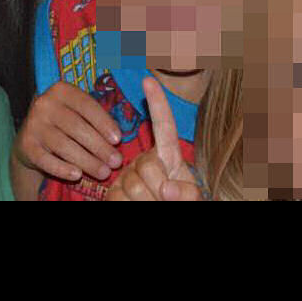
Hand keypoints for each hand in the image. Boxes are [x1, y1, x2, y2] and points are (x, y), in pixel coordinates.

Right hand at [13, 81, 122, 182]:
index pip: (86, 105)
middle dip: (99, 146)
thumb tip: (116, 140)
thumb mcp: (77, 112)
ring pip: (63, 145)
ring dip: (87, 161)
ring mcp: (33, 124)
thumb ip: (95, 119)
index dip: (104, 122)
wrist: (30, 136)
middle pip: (76, 127)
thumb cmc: (64, 122)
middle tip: (116, 162)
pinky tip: (77, 175)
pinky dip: (62, 169)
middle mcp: (44, 104)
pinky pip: (46, 160)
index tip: (118, 139)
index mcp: (61, 90)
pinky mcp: (26, 145)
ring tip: (104, 172)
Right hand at [105, 77, 202, 200]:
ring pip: (132, 185)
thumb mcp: (190, 196)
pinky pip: (118, 197)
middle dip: (158, 188)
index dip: (157, 103)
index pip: (163, 125)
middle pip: (147, 166)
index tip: (148, 80)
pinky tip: (133, 207)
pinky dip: (128, 207)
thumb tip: (165, 189)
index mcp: (167, 155)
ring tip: (151, 206)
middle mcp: (144, 161)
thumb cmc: (178, 203)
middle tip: (164, 201)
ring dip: (146, 202)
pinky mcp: (111, 193)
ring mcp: (126, 176)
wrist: (155, 220)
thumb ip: (186, 192)